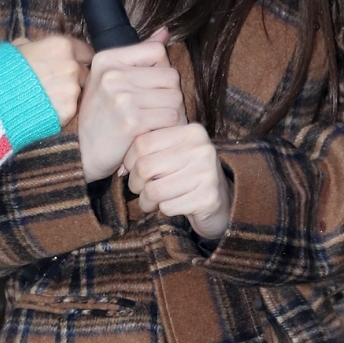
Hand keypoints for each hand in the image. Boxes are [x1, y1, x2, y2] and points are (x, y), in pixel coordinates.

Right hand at [14, 34, 92, 127]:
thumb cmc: (3, 71)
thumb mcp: (16, 48)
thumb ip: (34, 44)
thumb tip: (36, 45)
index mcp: (62, 46)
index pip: (86, 52)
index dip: (79, 58)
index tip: (72, 64)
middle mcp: (72, 67)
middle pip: (84, 73)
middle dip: (73, 77)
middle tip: (55, 84)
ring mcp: (72, 90)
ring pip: (77, 92)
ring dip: (66, 94)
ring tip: (45, 98)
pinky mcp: (68, 111)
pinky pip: (69, 110)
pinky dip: (59, 110)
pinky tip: (44, 110)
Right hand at [77, 29, 184, 181]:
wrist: (78, 154)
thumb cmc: (97, 118)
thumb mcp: (108, 80)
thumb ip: (138, 55)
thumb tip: (165, 32)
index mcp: (105, 60)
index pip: (156, 51)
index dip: (161, 71)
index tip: (151, 89)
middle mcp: (112, 75)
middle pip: (170, 76)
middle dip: (171, 96)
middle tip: (158, 112)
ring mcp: (121, 98)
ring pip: (175, 98)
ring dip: (173, 114)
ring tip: (157, 124)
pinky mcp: (132, 122)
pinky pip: (172, 118)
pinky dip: (170, 129)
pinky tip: (156, 134)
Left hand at [122, 121, 232, 238]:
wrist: (222, 201)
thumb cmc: (187, 175)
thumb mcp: (172, 153)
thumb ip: (149, 149)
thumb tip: (121, 167)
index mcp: (191, 131)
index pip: (142, 142)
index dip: (129, 161)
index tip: (132, 170)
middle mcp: (202, 149)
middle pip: (145, 167)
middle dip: (136, 184)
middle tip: (141, 189)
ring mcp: (207, 174)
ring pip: (153, 190)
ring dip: (147, 201)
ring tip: (153, 200)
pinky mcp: (208, 198)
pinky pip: (167, 207)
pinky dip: (163, 210)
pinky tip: (173, 205)